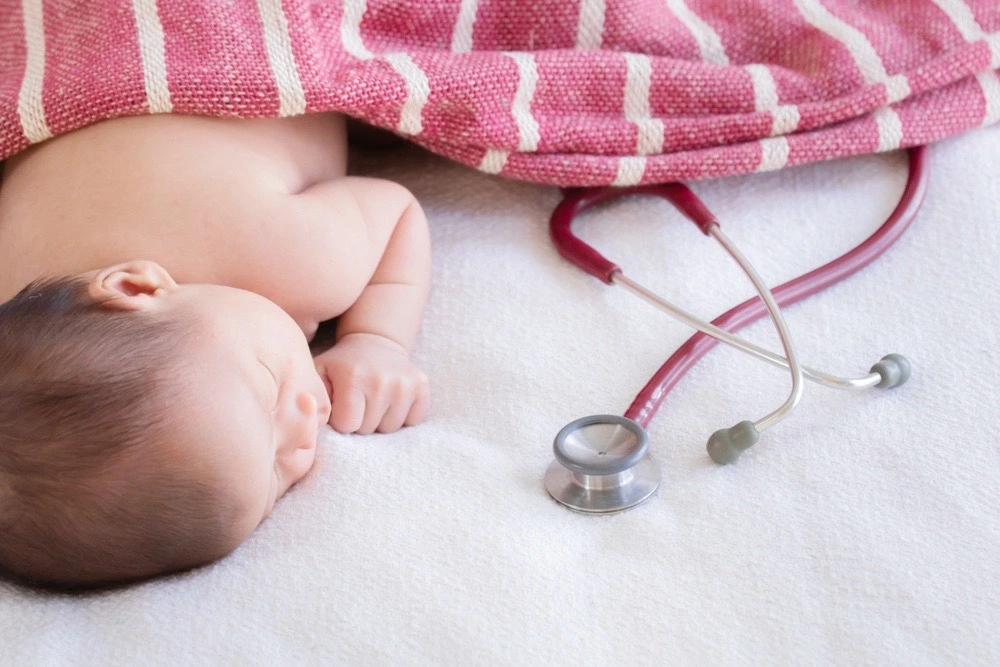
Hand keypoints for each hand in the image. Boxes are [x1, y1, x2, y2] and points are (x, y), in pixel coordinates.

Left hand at [315, 333, 429, 433]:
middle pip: (369, 429)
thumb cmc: (341, 365)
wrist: (375, 342)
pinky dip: (402, 416)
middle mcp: (382, 380)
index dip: (342, 420)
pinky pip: (413, 420)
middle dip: (360, 422)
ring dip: (380, 420)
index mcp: (353, 377)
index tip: (341, 406)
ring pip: (391, 429)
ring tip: (373, 401)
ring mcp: (406, 383)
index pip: (348, 425)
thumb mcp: (319, 373)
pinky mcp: (422, 385)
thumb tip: (312, 422)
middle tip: (358, 402)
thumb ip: (312, 396)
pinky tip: (391, 400)